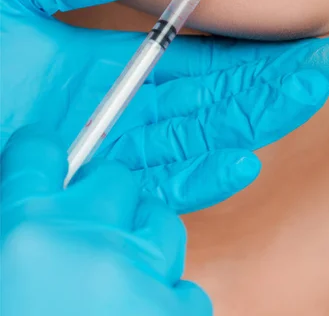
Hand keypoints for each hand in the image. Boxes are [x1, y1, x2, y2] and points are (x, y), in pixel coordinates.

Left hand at [1, 0, 328, 212]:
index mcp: (120, 64)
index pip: (203, 58)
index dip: (253, 49)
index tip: (297, 35)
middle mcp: (132, 109)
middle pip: (220, 97)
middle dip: (280, 81)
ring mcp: (120, 150)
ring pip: (205, 138)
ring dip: (260, 119)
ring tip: (310, 93)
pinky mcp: (101, 185)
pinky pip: (161, 185)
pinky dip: (201, 176)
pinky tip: (242, 157)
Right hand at [1, 126, 210, 315]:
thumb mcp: (3, 268)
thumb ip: (21, 228)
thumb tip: (43, 203)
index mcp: (25, 230)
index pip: (38, 152)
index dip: (45, 154)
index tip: (51, 161)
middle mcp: (86, 239)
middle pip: (115, 177)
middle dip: (107, 201)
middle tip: (93, 236)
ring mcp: (138, 272)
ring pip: (162, 221)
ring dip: (146, 244)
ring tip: (122, 280)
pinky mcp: (178, 311)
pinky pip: (186, 285)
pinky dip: (168, 300)